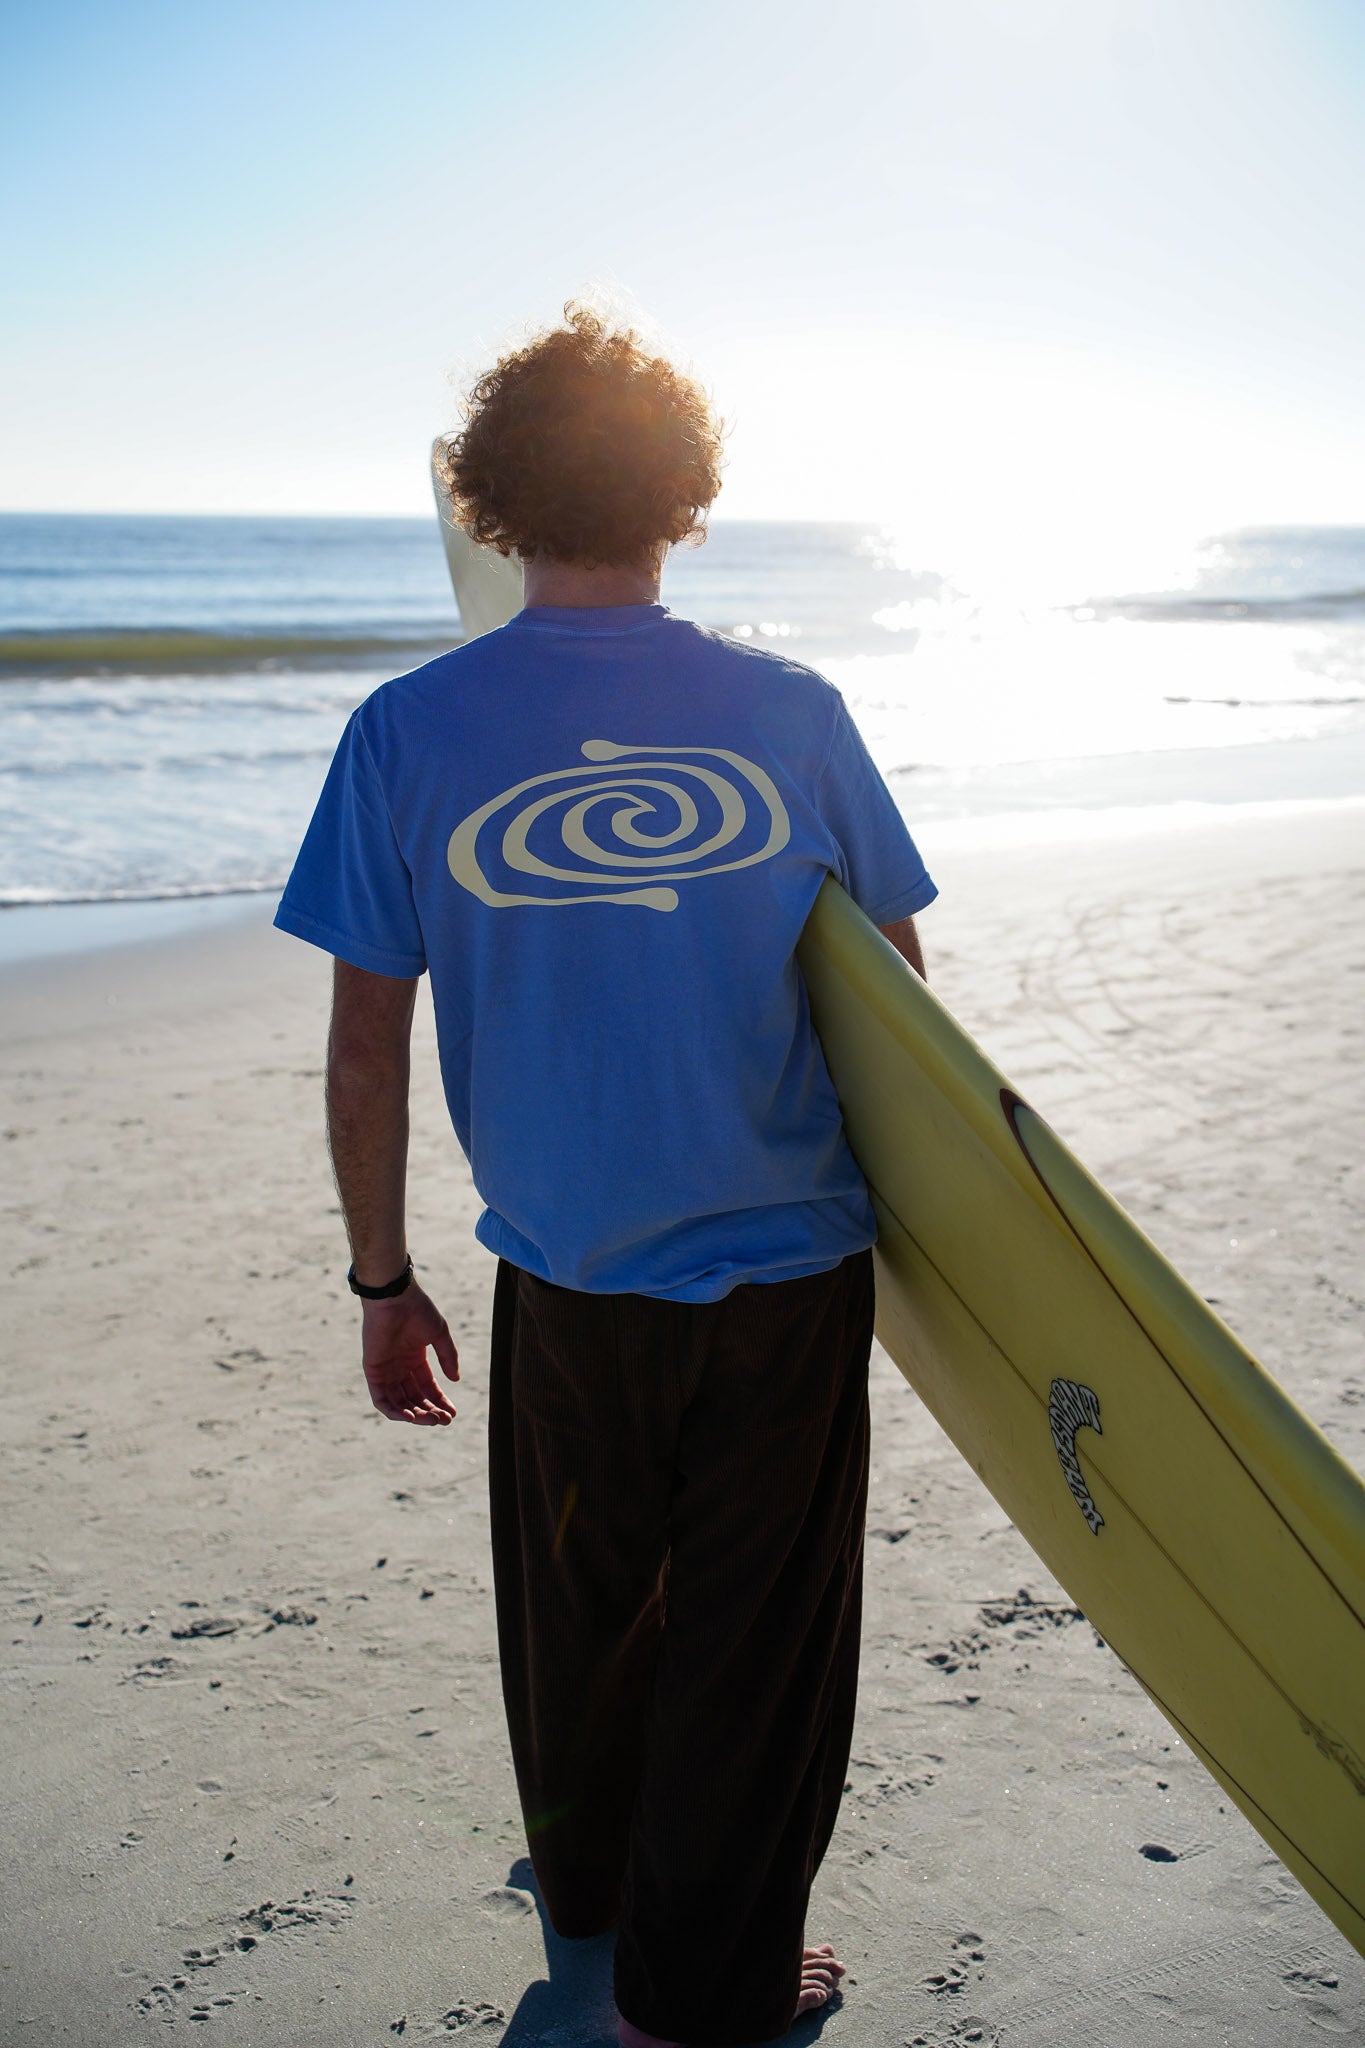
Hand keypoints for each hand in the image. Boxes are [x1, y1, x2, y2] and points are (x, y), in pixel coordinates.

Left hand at [360, 1282, 459, 1424]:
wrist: (394, 1298)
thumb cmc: (417, 1311)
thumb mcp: (439, 1335)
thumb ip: (447, 1357)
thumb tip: (455, 1380)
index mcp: (415, 1358)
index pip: (427, 1387)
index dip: (440, 1401)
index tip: (453, 1413)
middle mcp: (399, 1367)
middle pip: (415, 1398)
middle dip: (430, 1411)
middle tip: (445, 1420)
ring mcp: (385, 1371)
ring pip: (400, 1403)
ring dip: (416, 1415)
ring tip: (432, 1419)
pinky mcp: (373, 1372)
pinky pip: (381, 1399)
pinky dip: (394, 1411)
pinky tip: (410, 1416)